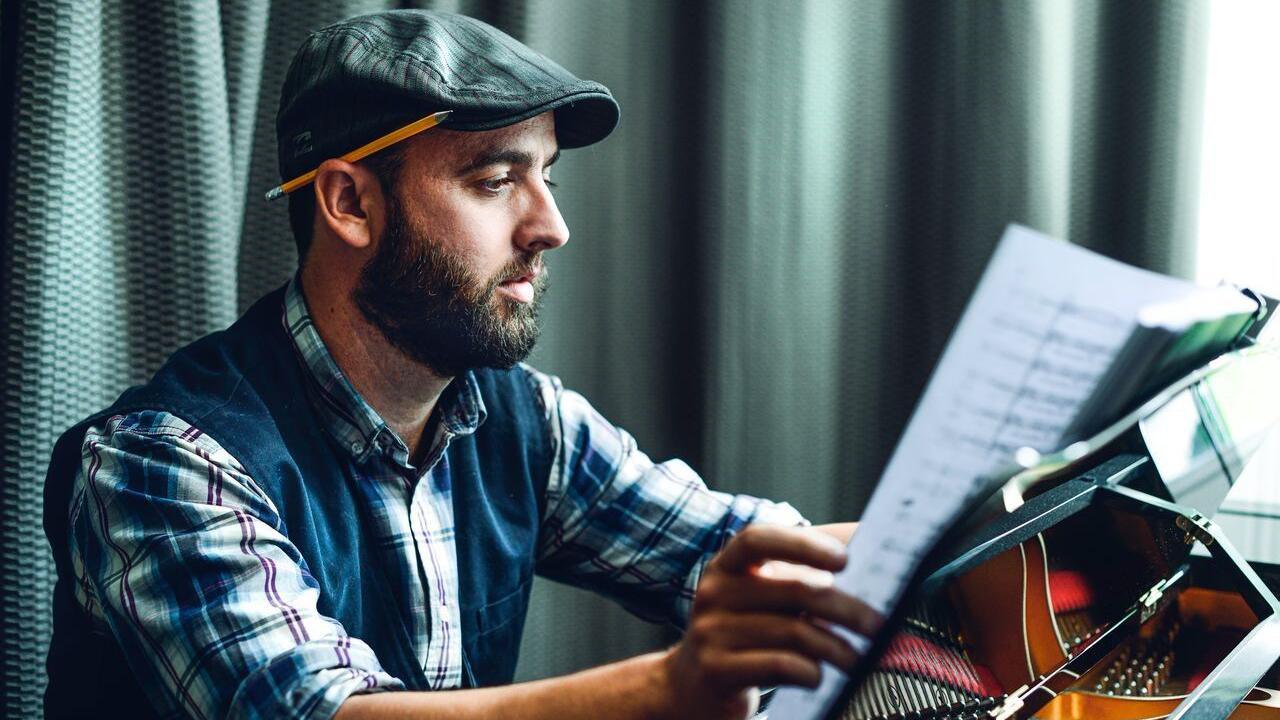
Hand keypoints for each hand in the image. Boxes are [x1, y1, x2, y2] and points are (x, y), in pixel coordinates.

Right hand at [658, 525, 881, 719]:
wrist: (688, 689)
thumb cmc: (740, 639)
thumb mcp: (755, 603)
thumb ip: (792, 585)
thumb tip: (862, 576)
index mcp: (726, 567)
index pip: (758, 539)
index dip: (803, 545)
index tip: (845, 560)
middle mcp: (713, 593)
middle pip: (794, 591)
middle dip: (847, 609)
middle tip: (878, 626)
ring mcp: (711, 632)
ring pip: (794, 632)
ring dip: (838, 648)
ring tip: (856, 659)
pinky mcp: (717, 670)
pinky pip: (781, 665)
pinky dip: (811, 672)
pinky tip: (818, 677)